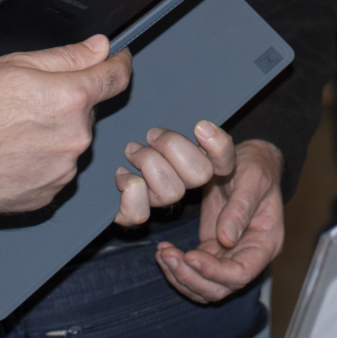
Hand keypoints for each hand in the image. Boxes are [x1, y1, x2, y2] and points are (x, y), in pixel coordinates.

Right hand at [0, 35, 131, 216]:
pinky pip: (55, 171)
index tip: (116, 60)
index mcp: (70, 98)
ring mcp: (63, 170)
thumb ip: (66, 56)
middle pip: (87, 112)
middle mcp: (75, 137)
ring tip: (12, 132)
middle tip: (28, 102)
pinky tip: (12, 155)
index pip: (116, 77)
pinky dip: (41, 162)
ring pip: (70, 143)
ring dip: (54, 135)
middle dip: (67, 103)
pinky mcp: (47, 195)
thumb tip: (100, 48)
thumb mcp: (14, 65)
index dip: (118, 63)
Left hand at [113, 119, 235, 225]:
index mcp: (205, 160)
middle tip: (151, 135)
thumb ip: (195, 130)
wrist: (111, 158)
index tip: (199, 127)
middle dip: (171, 147)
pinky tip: (123, 174)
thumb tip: (202, 128)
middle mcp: (188, 184)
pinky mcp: (138, 212)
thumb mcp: (174, 122)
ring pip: (171, 192)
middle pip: (200, 175)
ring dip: (147, 163)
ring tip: (133, 151)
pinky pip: (140, 215)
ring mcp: (164, 199)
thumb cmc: (149, 137)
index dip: (218, 147)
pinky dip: (129, 192)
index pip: (225, 160)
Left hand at [154, 138, 284, 303]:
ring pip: (204, 286)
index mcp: (266, 243)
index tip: (191, 256)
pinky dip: (177, 267)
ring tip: (162, 253)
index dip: (215, 272)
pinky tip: (163, 250)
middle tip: (168, 255)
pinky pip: (194, 270)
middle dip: (191, 277)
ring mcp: (229, 256)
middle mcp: (248, 257)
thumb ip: (240, 209)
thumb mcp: (252, 180)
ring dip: (180, 276)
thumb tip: (226, 240)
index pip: (242, 273)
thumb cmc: (255, 167)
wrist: (247, 160)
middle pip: (219, 288)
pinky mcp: (213, 250)